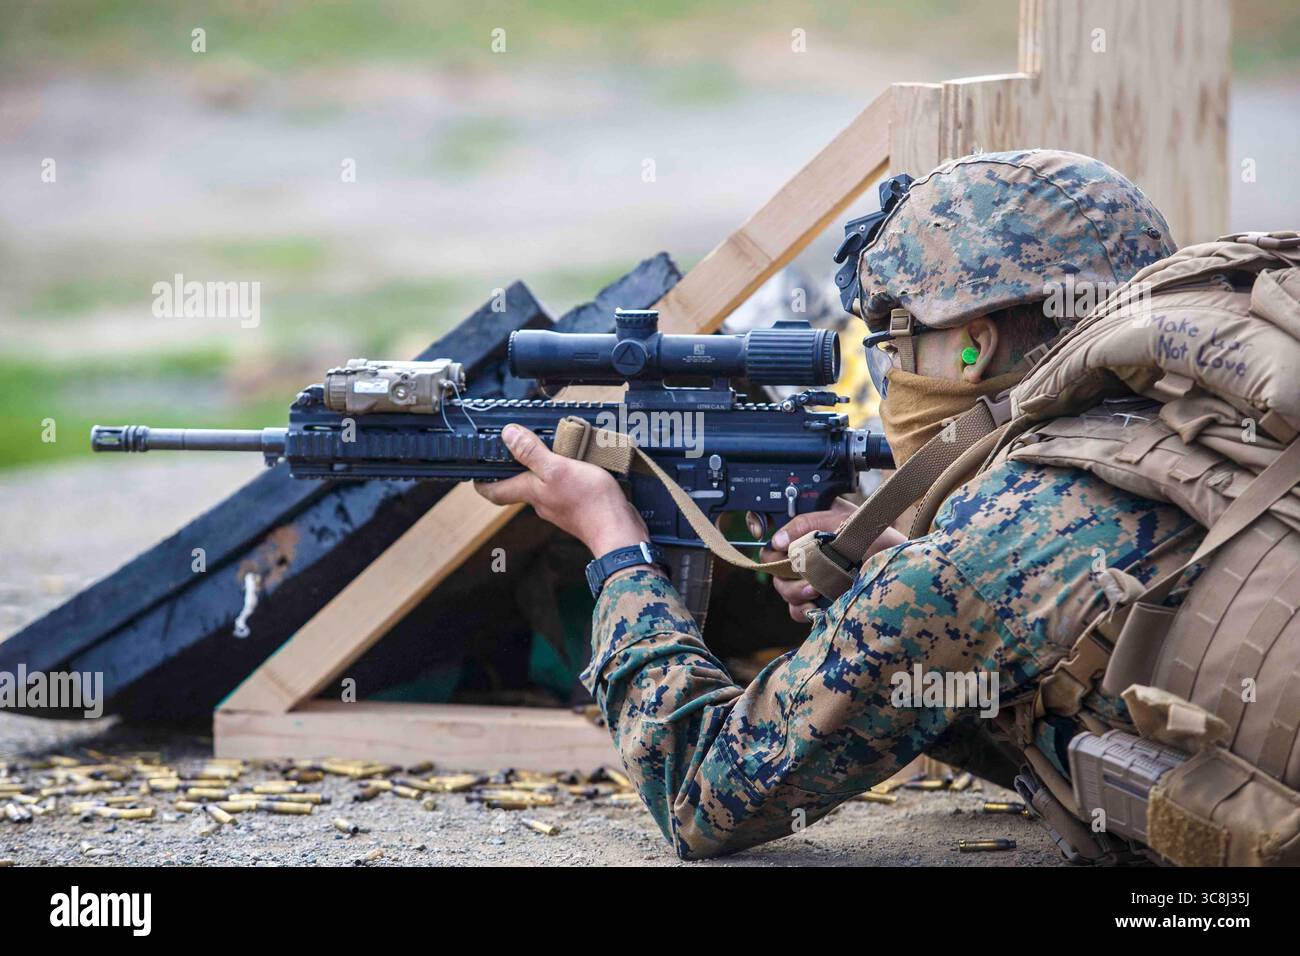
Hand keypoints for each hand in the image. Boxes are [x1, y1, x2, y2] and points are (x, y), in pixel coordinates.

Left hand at [473, 424, 648, 556]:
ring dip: (543, 471)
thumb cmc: (589, 502)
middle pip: (519, 487)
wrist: (618, 531)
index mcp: (530, 493)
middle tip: (516, 448)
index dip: (482, 483)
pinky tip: (577, 467)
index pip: (495, 492)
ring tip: (551, 450)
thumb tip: (506, 436)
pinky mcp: (577, 509)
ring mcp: (559, 507)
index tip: (475, 472)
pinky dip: (564, 477)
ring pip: (542, 487)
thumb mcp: (557, 468)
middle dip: (516, 468)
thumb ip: (531, 452)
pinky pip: (563, 490)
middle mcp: (541, 503)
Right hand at [760, 499, 905, 621]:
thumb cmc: (881, 540)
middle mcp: (806, 551)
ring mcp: (811, 578)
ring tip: (817, 590)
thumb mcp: (846, 520)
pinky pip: (795, 610)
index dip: (764, 533)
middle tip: (805, 574)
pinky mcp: (818, 602)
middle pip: (771, 563)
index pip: (774, 528)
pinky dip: (803, 610)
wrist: (906, 574)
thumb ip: (809, 523)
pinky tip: (818, 607)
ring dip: (795, 591)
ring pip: (782, 588)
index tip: (775, 544)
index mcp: (810, 526)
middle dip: (785, 571)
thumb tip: (777, 541)